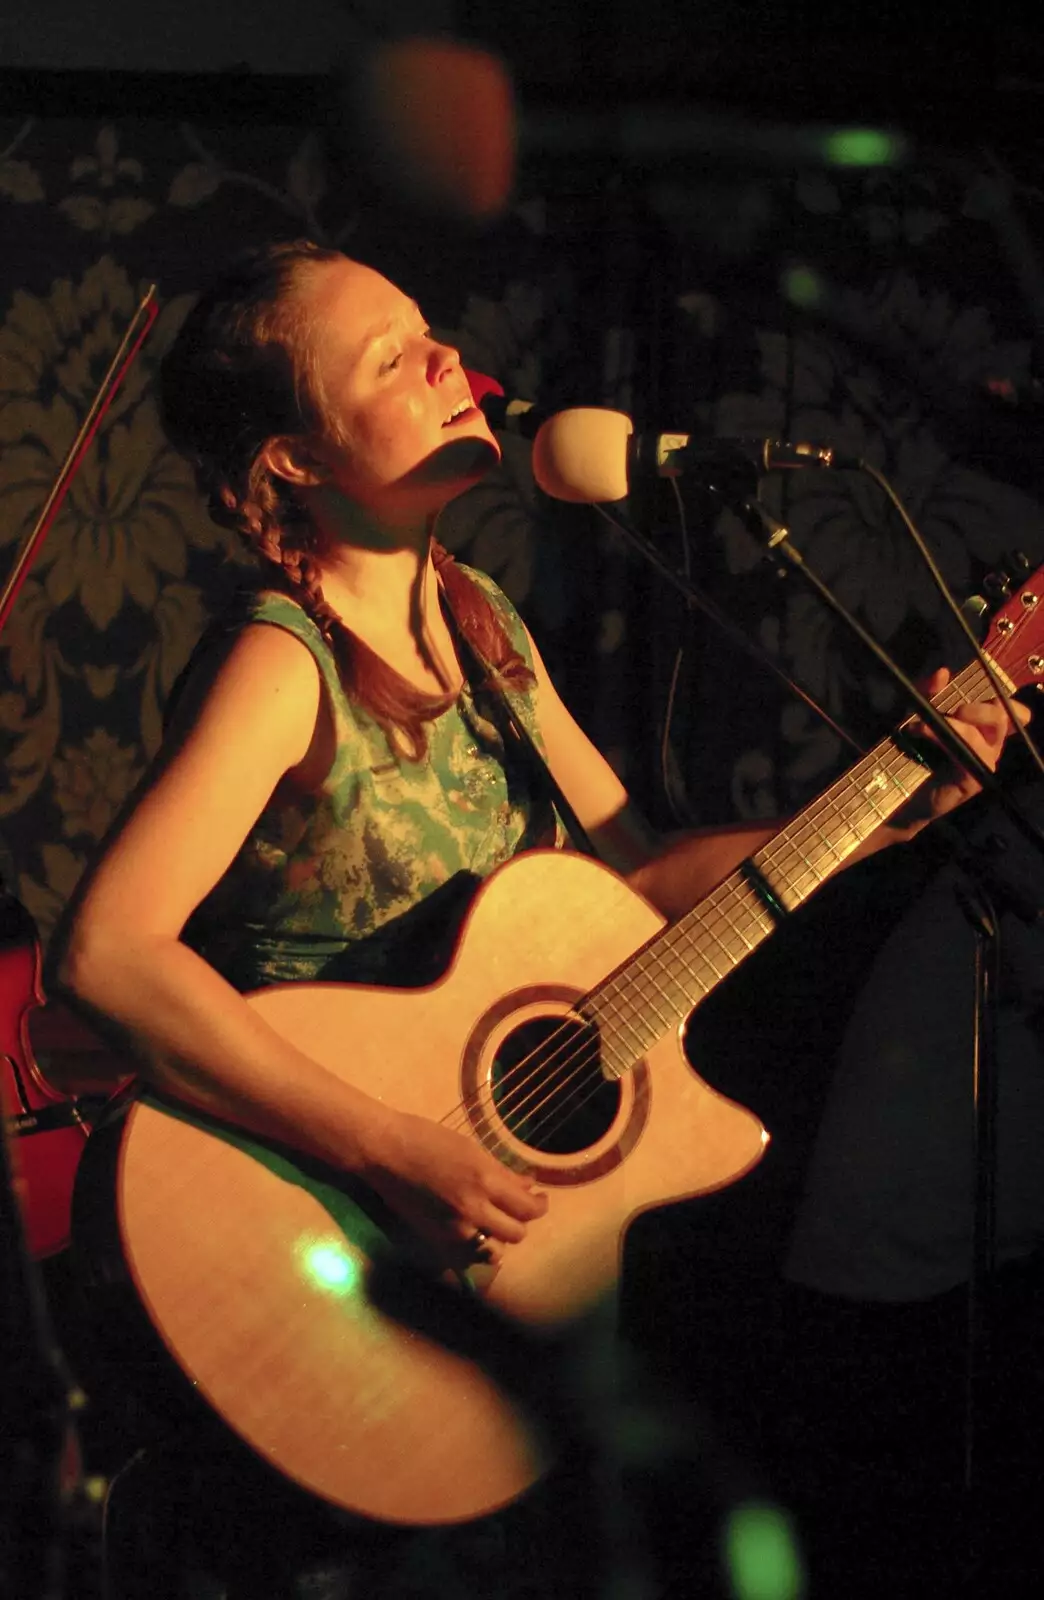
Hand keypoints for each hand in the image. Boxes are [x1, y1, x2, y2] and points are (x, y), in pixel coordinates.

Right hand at [362, 1108, 547, 1271]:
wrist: (384, 1152)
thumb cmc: (427, 1139)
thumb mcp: (471, 1149)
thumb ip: (502, 1172)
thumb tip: (528, 1186)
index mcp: (484, 1180)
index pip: (527, 1208)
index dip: (540, 1206)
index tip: (539, 1198)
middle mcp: (473, 1210)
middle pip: (517, 1233)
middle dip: (521, 1221)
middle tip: (517, 1209)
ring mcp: (453, 1230)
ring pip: (495, 1251)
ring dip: (499, 1238)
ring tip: (493, 1222)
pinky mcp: (436, 1240)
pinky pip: (469, 1256)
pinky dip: (476, 1249)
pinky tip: (474, 1233)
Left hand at [892, 668, 1030, 835]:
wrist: (897, 794)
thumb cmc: (911, 754)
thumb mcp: (915, 714)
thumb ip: (928, 692)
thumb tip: (943, 672)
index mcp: (982, 729)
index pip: (1007, 709)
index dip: (1001, 698)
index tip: (974, 694)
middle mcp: (989, 745)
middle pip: (1002, 716)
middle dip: (978, 707)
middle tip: (954, 709)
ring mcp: (983, 762)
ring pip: (986, 731)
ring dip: (956, 721)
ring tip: (922, 724)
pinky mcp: (974, 778)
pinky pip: (968, 750)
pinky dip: (943, 735)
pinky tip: (919, 730)